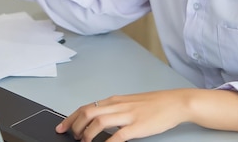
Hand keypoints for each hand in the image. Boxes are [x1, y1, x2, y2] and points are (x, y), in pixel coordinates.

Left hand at [56, 90, 187, 141]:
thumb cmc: (154, 104)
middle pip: (88, 112)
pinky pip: (118, 135)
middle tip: (70, 137)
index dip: (71, 118)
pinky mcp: (138, 126)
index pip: (86, 107)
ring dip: (87, 134)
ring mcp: (128, 115)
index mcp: (115, 100)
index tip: (62, 127)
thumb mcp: (129, 103)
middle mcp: (118, 105)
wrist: (175, 102)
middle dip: (75, 126)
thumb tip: (97, 120)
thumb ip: (114, 110)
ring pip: (99, 121)